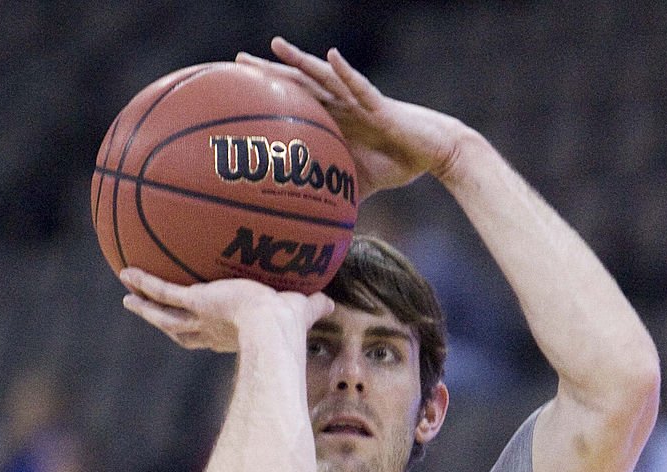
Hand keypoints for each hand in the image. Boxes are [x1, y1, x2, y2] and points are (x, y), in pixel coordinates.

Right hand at [119, 268, 333, 352]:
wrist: (273, 327)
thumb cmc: (291, 324)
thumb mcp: (304, 309)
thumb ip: (315, 306)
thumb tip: (331, 301)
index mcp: (232, 335)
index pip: (212, 335)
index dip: (203, 331)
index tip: (198, 325)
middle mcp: (212, 331)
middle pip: (179, 330)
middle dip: (163, 323)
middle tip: (148, 315)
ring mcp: (200, 318)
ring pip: (164, 316)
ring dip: (144, 308)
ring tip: (127, 298)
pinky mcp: (194, 302)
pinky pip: (163, 291)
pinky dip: (144, 283)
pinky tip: (126, 271)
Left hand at [236, 39, 465, 199]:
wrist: (431, 153)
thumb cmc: (396, 164)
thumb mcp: (359, 187)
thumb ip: (337, 200)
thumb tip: (318, 231)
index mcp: (333, 120)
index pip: (293, 104)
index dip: (267, 97)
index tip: (235, 92)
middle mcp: (341, 104)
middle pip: (299, 84)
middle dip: (270, 72)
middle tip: (237, 61)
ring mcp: (358, 100)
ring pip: (324, 76)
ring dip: (300, 61)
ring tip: (276, 46)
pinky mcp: (380, 103)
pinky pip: (360, 85)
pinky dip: (346, 71)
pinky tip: (331, 55)